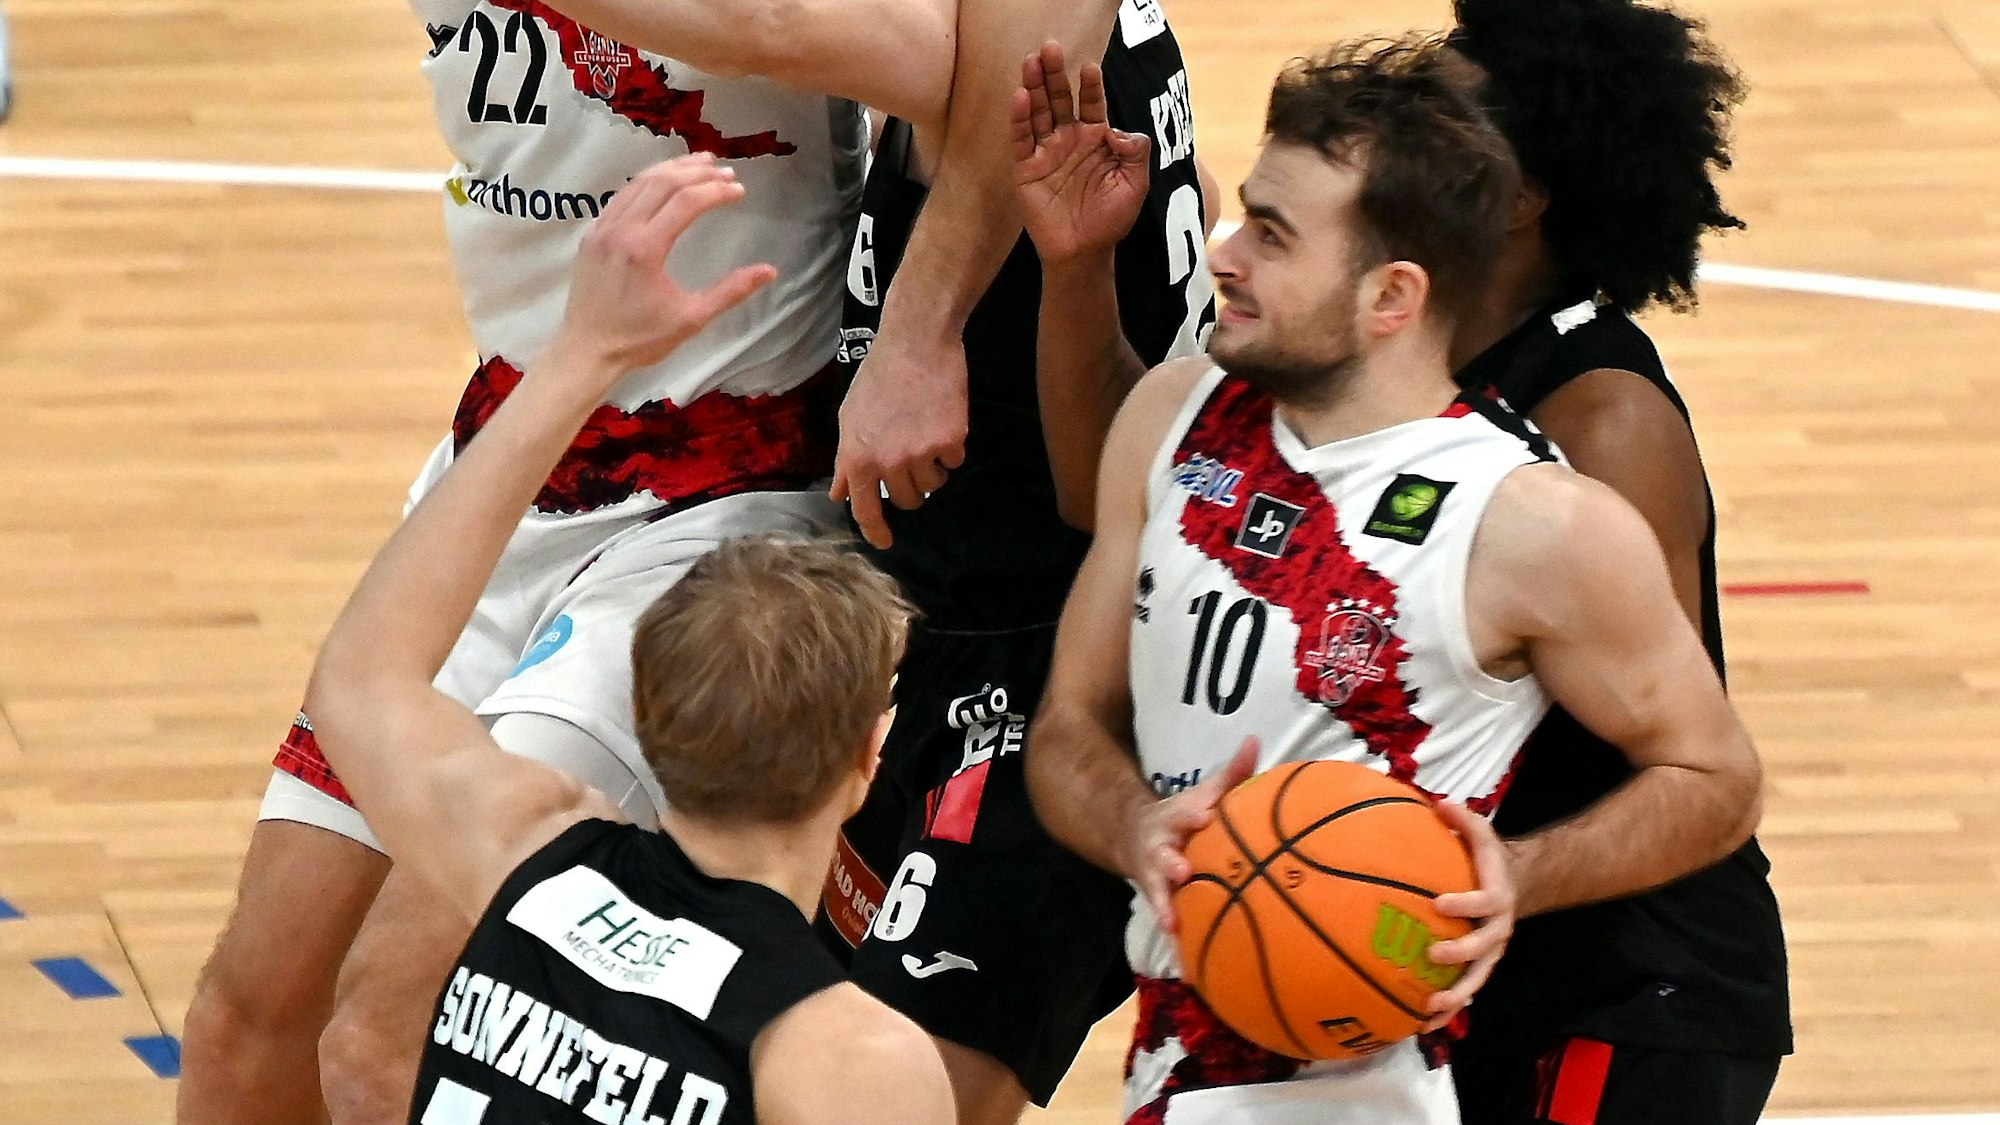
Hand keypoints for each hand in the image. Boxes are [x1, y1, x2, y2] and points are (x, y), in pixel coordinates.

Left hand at [548, 154, 776, 380]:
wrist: (588, 351)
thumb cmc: (641, 339)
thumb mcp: (692, 318)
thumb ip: (730, 291)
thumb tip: (769, 271)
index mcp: (646, 249)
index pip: (686, 202)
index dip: (716, 190)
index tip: (739, 189)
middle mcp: (621, 230)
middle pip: (663, 183)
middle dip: (697, 172)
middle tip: (724, 170)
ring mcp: (602, 229)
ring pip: (639, 183)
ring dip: (671, 169)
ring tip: (698, 163)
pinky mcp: (592, 235)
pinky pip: (621, 197)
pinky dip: (645, 183)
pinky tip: (662, 182)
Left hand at [831, 334, 967, 548]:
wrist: (916, 344)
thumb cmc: (878, 378)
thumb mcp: (849, 418)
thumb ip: (846, 460)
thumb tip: (840, 494)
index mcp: (859, 458)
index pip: (866, 510)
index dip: (876, 531)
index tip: (885, 543)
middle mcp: (889, 462)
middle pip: (908, 500)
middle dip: (911, 486)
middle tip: (911, 457)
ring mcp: (921, 454)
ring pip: (933, 483)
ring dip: (932, 466)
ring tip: (925, 432)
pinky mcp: (951, 441)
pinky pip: (955, 461)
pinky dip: (952, 448)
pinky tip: (942, 420)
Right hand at [1012, 42, 1151, 265]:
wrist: (1085, 252)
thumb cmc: (1111, 219)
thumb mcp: (1136, 184)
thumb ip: (1135, 152)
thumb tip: (1117, 129)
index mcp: (1095, 139)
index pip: (1090, 103)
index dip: (1089, 86)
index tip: (1089, 68)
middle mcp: (1068, 140)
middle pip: (1060, 99)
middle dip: (1055, 74)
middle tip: (1050, 48)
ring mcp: (1046, 153)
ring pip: (1038, 113)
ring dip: (1033, 87)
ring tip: (1030, 62)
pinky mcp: (1026, 168)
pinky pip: (1021, 139)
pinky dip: (1019, 119)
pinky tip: (1020, 98)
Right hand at [1126, 738, 1259, 935]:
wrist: (1134, 836)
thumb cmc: (1186, 818)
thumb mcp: (1204, 795)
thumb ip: (1231, 774)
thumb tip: (1254, 741)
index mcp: (1178, 817)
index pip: (1186, 813)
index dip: (1193, 815)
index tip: (1204, 817)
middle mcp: (1161, 844)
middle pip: (1163, 852)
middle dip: (1171, 862)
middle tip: (1183, 870)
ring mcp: (1154, 872)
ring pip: (1156, 886)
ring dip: (1164, 900)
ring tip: (1172, 918)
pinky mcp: (1156, 895)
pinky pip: (1161, 910)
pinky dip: (1168, 923)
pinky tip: (1177, 939)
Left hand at [1421, 800, 1517, 1031]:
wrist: (1515, 887)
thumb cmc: (1488, 859)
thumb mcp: (1481, 835)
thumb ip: (1463, 820)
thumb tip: (1439, 802)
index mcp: (1497, 898)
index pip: (1485, 902)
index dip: (1465, 904)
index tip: (1439, 902)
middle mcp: (1497, 931)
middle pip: (1485, 950)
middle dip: (1460, 955)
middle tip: (1432, 955)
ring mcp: (1490, 954)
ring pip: (1476, 981)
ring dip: (1454, 998)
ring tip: (1426, 1011)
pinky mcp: (1478, 969)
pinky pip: (1464, 992)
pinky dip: (1446, 1011)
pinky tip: (1417, 1026)